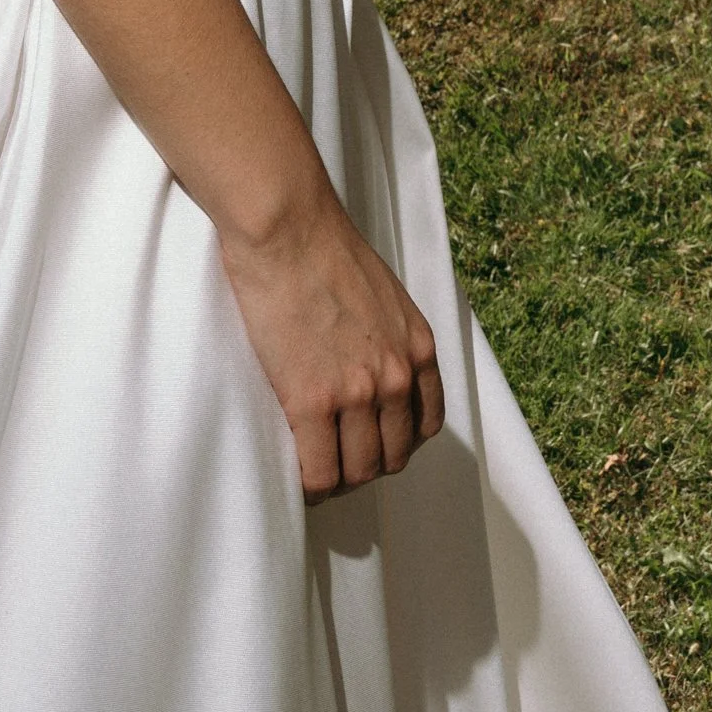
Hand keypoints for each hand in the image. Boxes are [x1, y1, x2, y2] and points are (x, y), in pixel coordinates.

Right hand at [217, 190, 444, 501]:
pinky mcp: (312, 401)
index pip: (425, 424)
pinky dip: (309, 486)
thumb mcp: (381, 291)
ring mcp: (357, 392)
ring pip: (357, 471)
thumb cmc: (321, 243)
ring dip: (336, 480)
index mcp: (416, 347)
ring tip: (313, 471)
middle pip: (392, 456)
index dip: (397, 442)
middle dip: (365, 464)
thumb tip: (366, 360)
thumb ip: (386, 333)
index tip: (371, 441)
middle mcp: (397, 376)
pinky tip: (296, 477)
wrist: (287, 224)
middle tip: (336, 460)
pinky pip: (318, 471)